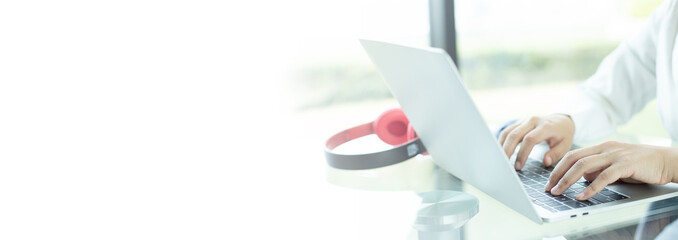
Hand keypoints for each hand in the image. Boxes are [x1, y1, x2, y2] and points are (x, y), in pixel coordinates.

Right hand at [499, 114, 574, 169]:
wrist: (561, 120)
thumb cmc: (563, 135)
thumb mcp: (565, 145)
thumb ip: (556, 154)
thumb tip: (545, 162)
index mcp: (546, 126)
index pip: (530, 139)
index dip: (522, 153)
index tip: (518, 167)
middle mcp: (533, 121)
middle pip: (515, 134)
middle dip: (507, 150)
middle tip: (504, 165)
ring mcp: (524, 120)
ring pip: (508, 132)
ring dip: (502, 146)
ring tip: (500, 160)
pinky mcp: (519, 123)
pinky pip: (507, 131)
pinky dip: (502, 142)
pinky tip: (500, 152)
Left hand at [546, 141, 677, 199]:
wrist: (667, 161)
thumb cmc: (641, 164)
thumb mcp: (614, 165)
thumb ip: (598, 169)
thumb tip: (582, 178)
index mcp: (601, 146)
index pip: (572, 155)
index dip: (558, 168)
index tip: (549, 181)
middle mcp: (605, 148)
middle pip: (573, 159)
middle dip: (558, 174)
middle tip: (549, 188)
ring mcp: (615, 155)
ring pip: (584, 166)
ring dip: (568, 180)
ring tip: (559, 192)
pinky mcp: (626, 164)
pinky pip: (604, 177)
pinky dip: (590, 187)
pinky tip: (582, 196)